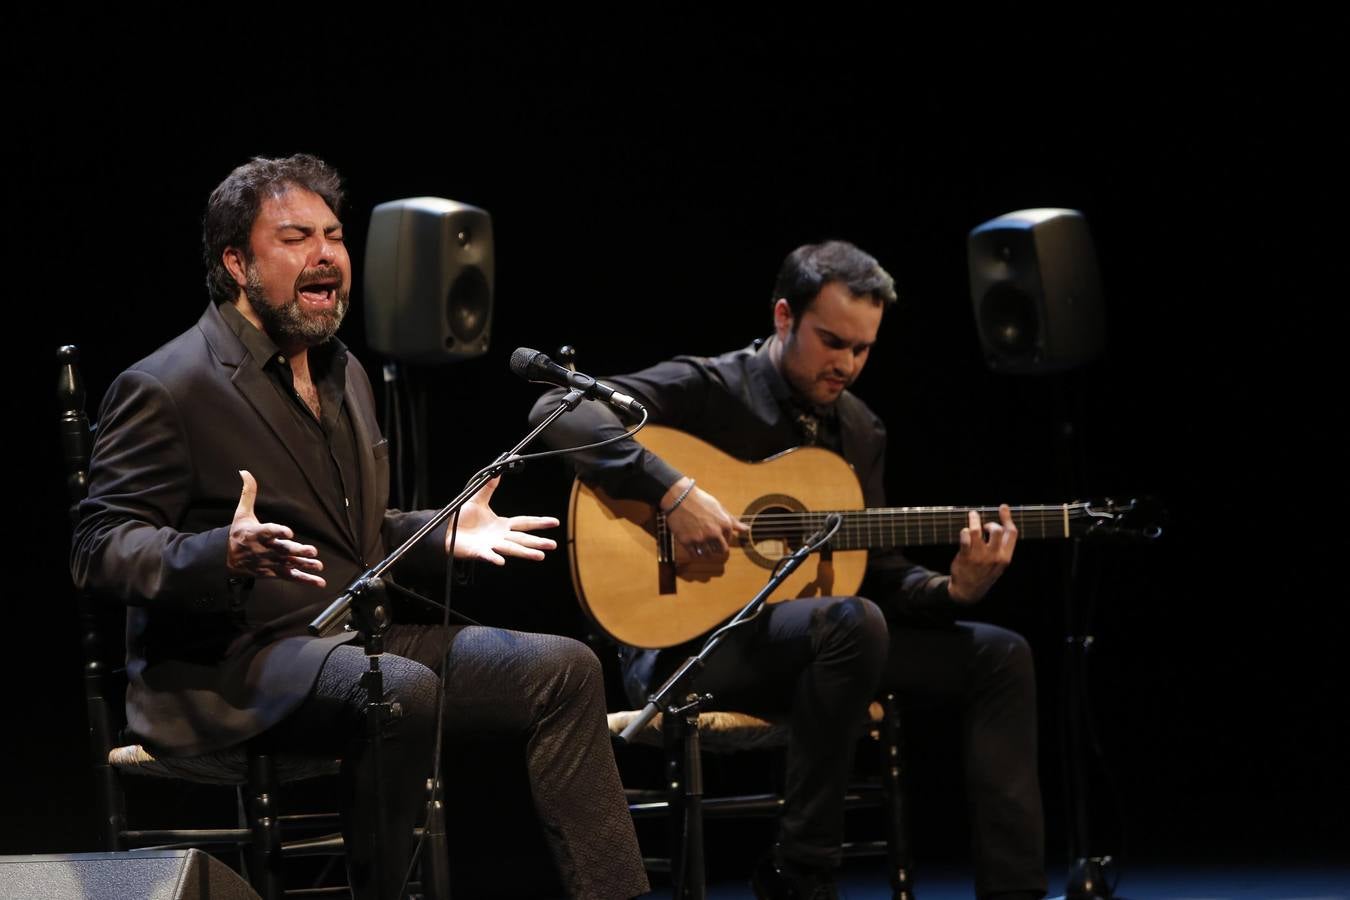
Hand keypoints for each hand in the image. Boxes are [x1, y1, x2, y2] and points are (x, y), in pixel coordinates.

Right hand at [228, 470, 325, 586]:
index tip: (289, 532)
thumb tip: (245, 471)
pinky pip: (291, 577)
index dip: (278, 531)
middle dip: (297, 550)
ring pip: (289, 564)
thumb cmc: (238, 533)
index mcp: (256, 533)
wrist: (226, 559)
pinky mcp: (274, 572)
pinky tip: (320, 582)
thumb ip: (248, 493)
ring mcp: (270, 562)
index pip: (267, 531)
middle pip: (282, 550)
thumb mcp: (241, 513)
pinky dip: (305, 580)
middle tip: (312, 550)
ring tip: (318, 565)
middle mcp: (264, 549)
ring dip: (304, 565)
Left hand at [448, 476, 558, 564]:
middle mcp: (500, 537)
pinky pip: (488, 555)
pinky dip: (494, 558)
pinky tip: (502, 561)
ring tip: (540, 556)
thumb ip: (488, 487)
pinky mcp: (478, 552)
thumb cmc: (461, 519)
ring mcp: (491, 545)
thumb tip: (497, 471)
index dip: (539, 522)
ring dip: (525, 552)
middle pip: (522, 539)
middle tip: (553, 545)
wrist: (446, 532)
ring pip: (511, 548)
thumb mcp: (477, 500)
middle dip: (538, 542)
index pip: (524, 523)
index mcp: (502, 525)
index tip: (554, 522)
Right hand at [663, 477, 749, 560]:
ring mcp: (701, 538)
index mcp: (724, 524)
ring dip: (706, 552)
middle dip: (718, 549)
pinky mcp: (688, 542)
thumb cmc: (700, 500)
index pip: (728, 540)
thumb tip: (746, 530)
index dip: (723, 539)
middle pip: (721, 550)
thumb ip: (733, 521)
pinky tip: (694, 547)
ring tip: (702, 546)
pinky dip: (695, 553)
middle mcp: (714, 533)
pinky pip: (695, 554)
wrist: (679, 497)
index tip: (718, 536)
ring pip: (708, 554)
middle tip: (713, 546)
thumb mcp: (719, 508)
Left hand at [947, 504, 1017, 603]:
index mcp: (1005, 557)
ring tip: (972, 517)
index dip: (1007, 517)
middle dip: (990, 524)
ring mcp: (980, 556)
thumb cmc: (983, 574)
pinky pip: (965, 537)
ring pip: (977, 531)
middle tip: (984, 526)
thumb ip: (1002, 547)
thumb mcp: (998, 564)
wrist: (968, 591)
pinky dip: (965, 531)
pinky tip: (964, 531)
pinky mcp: (966, 556)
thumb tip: (1002, 526)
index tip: (1003, 507)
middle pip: (997, 530)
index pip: (1012, 533)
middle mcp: (994, 556)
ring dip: (974, 520)